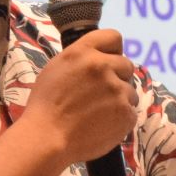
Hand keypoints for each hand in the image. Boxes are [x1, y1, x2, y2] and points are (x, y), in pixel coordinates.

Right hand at [24, 27, 136, 162]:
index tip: (108, 61)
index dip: (113, 50)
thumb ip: (82, 57)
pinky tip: (102, 124)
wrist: (46, 137)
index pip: (114, 37)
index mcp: (84, 52)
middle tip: (100, 93)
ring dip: (119, 99)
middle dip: (117, 77)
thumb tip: (103, 57)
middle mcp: (103, 66)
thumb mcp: (57, 68)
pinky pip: (130, 111)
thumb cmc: (45, 104)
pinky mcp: (126, 112)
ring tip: (97, 113)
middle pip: (126, 64)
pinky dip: (120, 118)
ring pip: (129, 90)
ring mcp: (117, 90)